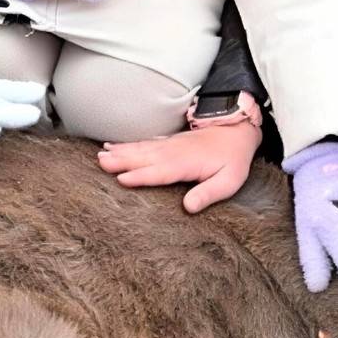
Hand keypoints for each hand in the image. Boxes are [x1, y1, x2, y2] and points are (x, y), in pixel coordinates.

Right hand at [99, 119, 261, 212]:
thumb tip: (188, 207)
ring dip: (120, 152)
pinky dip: (127, 145)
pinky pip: (144, 143)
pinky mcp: (168, 142)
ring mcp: (169, 145)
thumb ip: (208, 194)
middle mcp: (174, 152)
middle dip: (122, 161)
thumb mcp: (229, 181)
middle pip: (144, 158)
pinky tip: (114, 146)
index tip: (121, 179)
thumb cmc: (234, 159)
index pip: (160, 172)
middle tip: (100, 164)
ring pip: (140, 149)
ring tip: (100, 155)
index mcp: (187, 164)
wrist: (238, 130)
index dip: (141, 176)